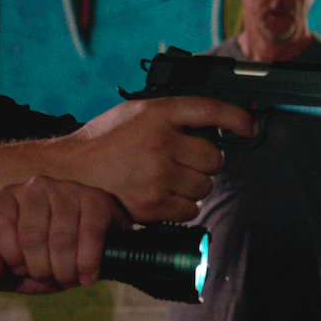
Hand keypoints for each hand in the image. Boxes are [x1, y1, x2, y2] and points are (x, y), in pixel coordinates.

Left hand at [0, 176, 129, 294]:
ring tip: (69, 277)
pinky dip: (88, 265)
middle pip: (31, 237)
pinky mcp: (96, 199)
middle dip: (41, 271)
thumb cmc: (50, 260)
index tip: (24, 268)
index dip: (12, 258)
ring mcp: (67, 189)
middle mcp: (36, 187)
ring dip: (66, 271)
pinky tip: (87, 276)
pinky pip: (90, 235)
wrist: (96, 251)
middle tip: (51, 277)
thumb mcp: (16, 274)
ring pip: (61, 240)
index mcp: (9, 198)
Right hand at [51, 96, 253, 221]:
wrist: (72, 166)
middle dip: (204, 162)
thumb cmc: (106, 138)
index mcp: (158, 113)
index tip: (248, 128)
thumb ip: (173, 116)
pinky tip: (162, 194)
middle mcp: (160, 141)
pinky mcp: (152, 204)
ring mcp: (157, 175)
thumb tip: (214, 128)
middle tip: (183, 161)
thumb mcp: (138, 111)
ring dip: (194, 185)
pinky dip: (182, 206)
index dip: (237, 119)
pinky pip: (190, 209)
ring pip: (205, 186)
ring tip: (169, 178)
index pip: (211, 110)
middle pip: (213, 158)